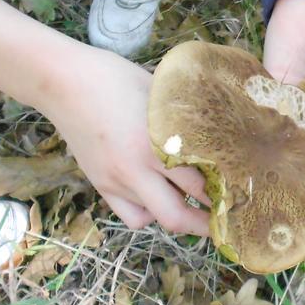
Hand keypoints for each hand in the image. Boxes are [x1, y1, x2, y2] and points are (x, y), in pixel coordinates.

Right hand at [42, 48, 210, 233]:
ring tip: (194, 208)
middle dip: (204, 225)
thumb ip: (185, 118)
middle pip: (176, 216)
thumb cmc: (116, 78)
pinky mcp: (100, 185)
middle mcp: (135, 170)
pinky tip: (158, 198)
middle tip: (225, 222)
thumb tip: (218, 130)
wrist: (63, 82)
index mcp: (155, 145)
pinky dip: (148, 214)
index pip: (198, 184)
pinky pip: (130, 215)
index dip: (222, 195)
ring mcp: (115, 181)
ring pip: (153, 218)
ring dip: (177, 217)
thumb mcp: (160, 94)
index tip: (240, 197)